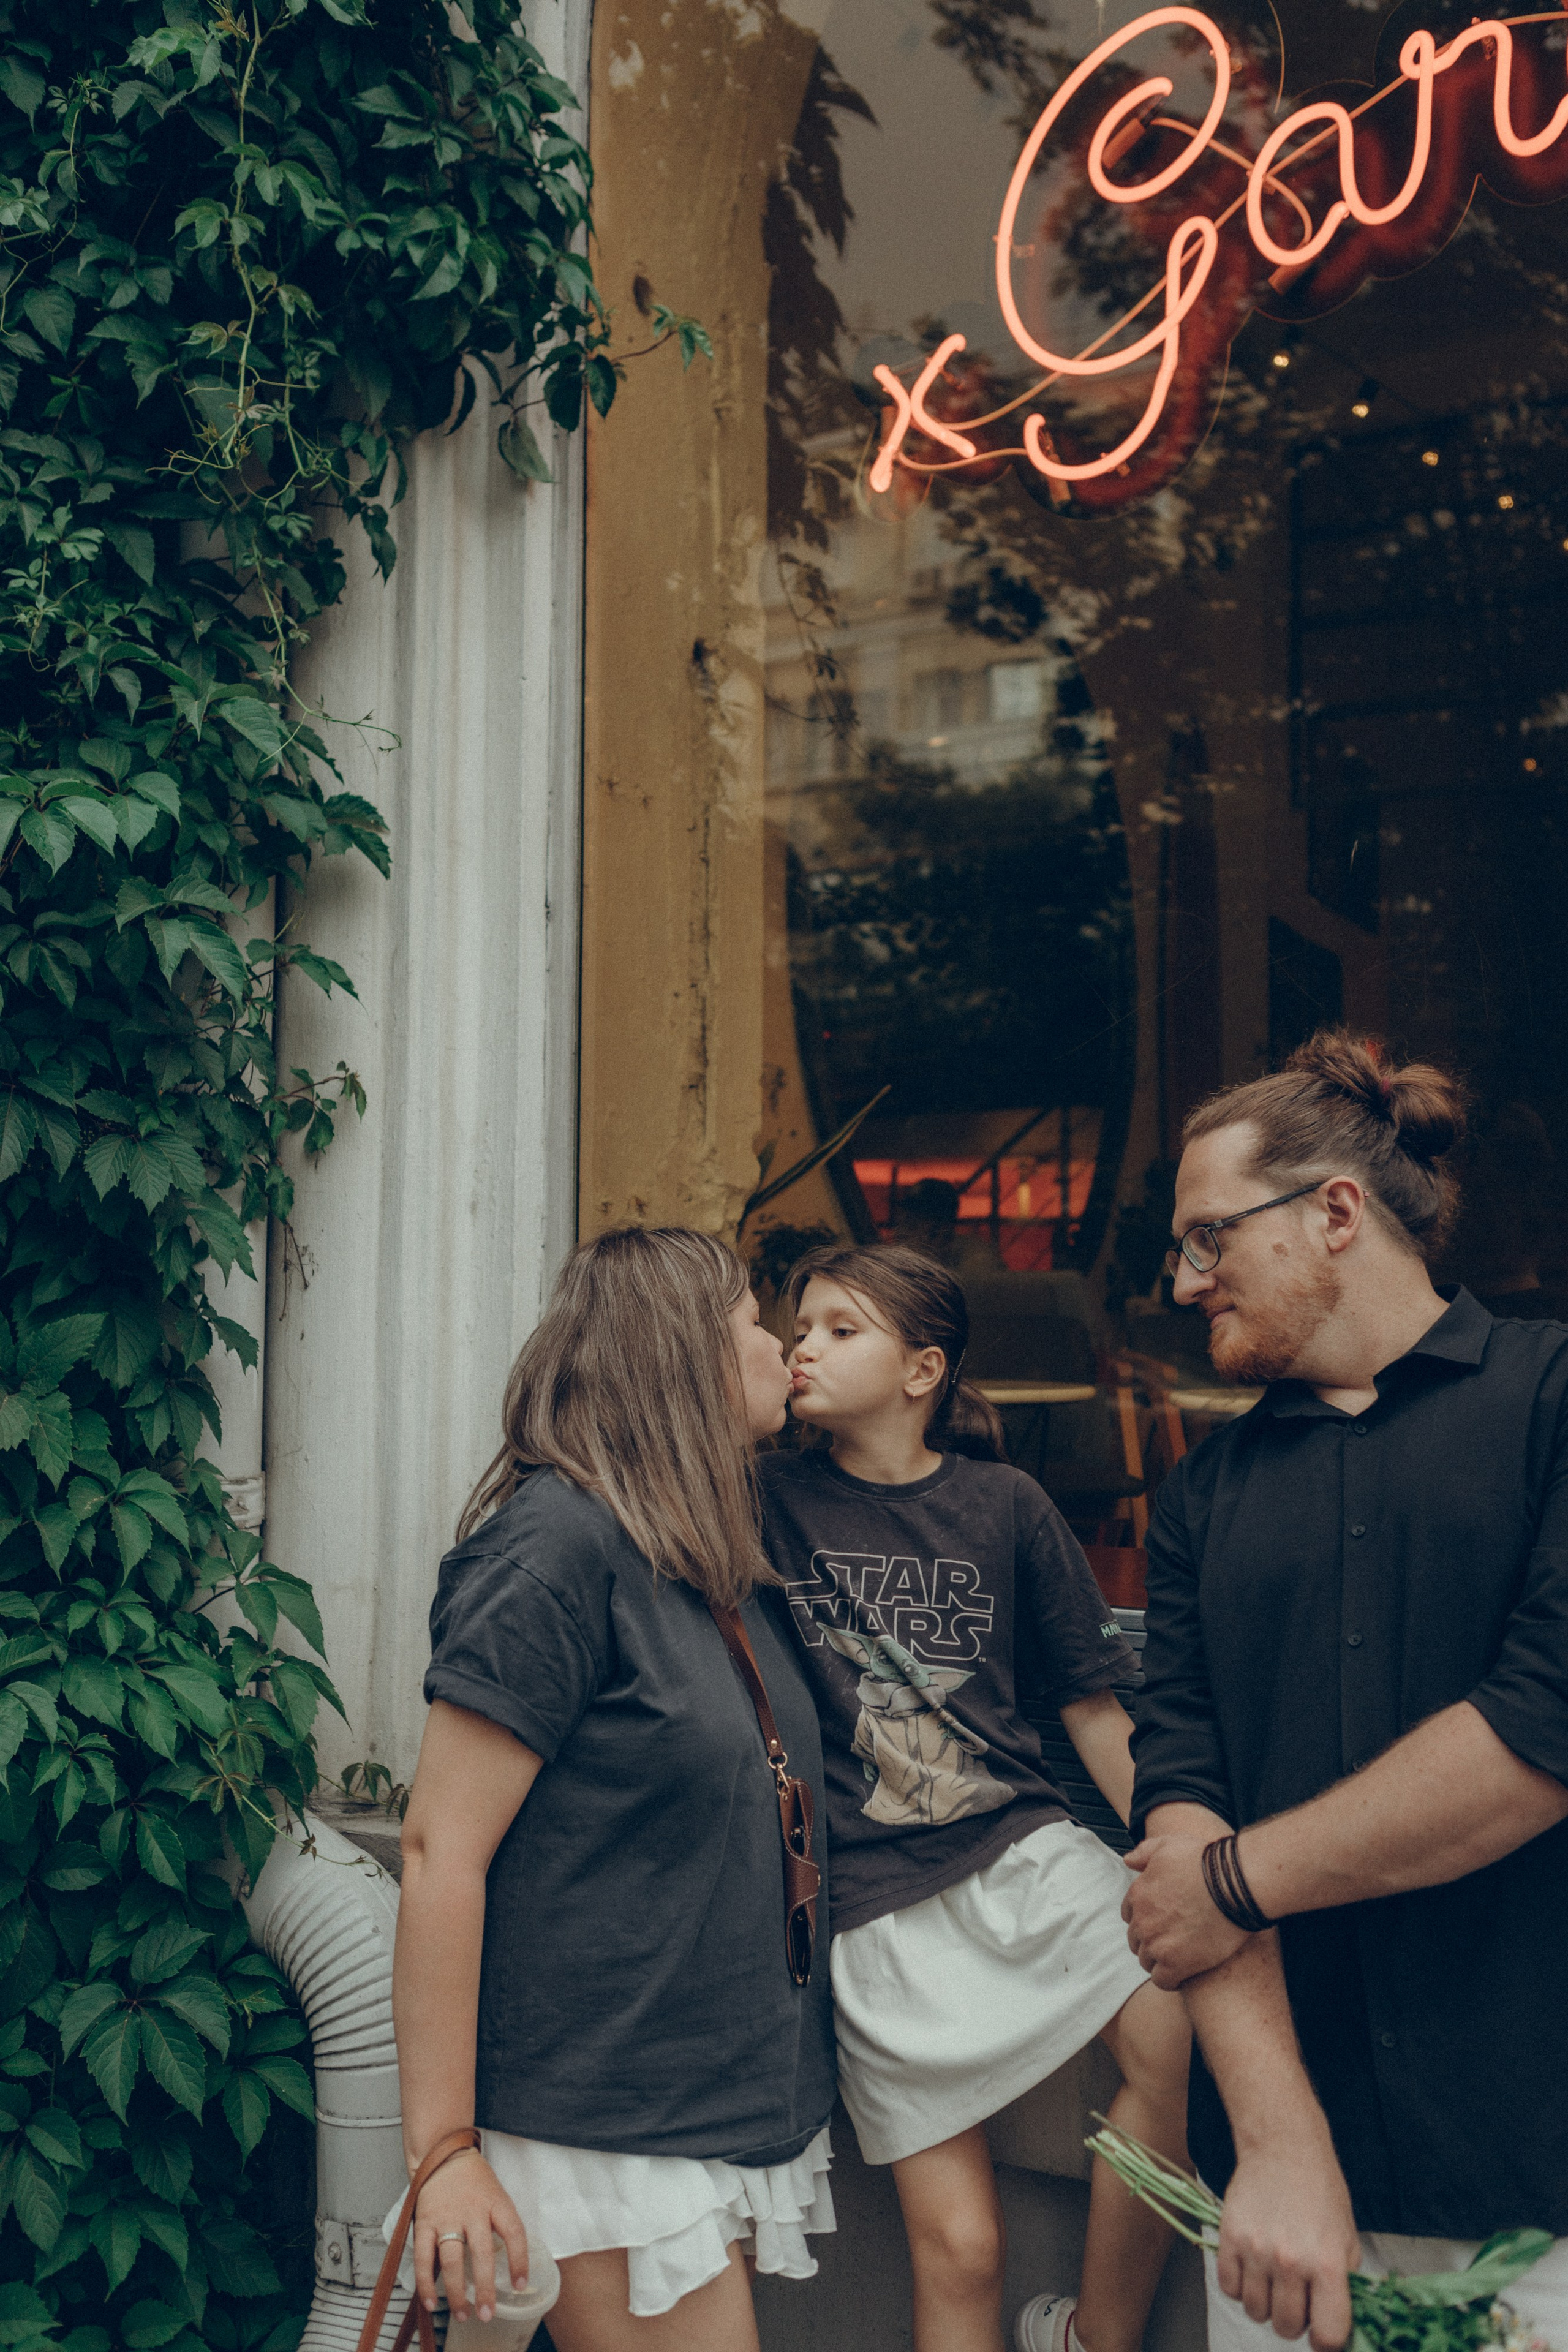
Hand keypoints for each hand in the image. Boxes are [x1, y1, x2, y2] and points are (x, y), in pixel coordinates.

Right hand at [412, 2145, 528, 2321]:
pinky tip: (431, 2301)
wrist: (442, 2152)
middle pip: (482, 2253)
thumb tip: (512, 2262)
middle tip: (487, 2314)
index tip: (520, 2285)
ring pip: (453, 2260)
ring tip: (463, 2313)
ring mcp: (447, 2217)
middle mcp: (473, 2210)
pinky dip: (426, 2282)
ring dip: (457, 2292)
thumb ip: (501, 2224)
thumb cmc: (474, 2179)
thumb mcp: (497, 2193)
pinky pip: (424, 2257)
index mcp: (496, 2202)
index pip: (514, 2232)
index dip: (520, 2260)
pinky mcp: (425, 2222)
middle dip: (485, 2288)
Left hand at [1122, 1834, 1249, 1986]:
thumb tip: (1127, 1861)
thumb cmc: (1205, 1861)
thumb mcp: (1169, 1844)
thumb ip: (1144, 1853)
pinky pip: (1163, 1981)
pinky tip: (1184, 1975)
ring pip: (1147, 1961)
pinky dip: (1170, 1980)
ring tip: (1180, 1958)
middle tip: (1174, 1941)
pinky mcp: (1176, 1964)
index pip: (1130, 1915)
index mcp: (1138, 1894)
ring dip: (1160, 1961)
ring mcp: (1157, 1944)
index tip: (1162, 1922)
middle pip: (1137, 1940)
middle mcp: (1142, 1921)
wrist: (1233, 1884)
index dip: (1145, 1919)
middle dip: (1151, 1940)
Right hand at [1217, 2133, 1359, 2347]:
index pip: (1328, 2335)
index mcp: (1327, 2263)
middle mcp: (1290, 2261)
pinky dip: (1240, 2287)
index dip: (1326, 2342)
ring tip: (1274, 2282)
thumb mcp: (1347, 2238)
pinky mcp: (1229, 2237)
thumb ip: (1343, 2285)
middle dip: (1295, 2322)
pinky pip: (1229, 2289)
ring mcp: (1256, 2250)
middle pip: (1287, 2328)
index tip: (1322, 2333)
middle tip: (1298, 2300)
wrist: (1284, 2147)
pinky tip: (1253, 2269)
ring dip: (1266, 2305)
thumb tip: (1335, 2324)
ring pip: (1256, 2312)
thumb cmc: (1321, 2191)